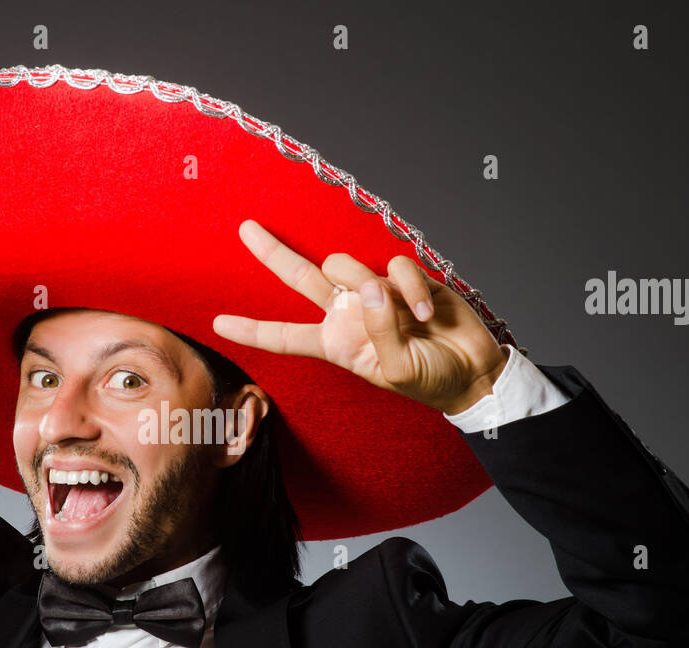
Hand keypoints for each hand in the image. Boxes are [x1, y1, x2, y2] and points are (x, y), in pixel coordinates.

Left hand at [212, 219, 506, 414]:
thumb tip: (371, 286)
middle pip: (300, 277)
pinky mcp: (406, 276)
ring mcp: (375, 291)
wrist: (472, 370)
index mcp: (335, 343)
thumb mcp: (396, 371)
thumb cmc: (429, 379)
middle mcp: (347, 313)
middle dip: (272, 252)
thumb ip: (379, 331)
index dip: (252, 331)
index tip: (217, 323)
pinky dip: (414, 290)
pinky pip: (397, 267)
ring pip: (348, 266)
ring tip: (410, 320)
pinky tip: (429, 314)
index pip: (285, 336)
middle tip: (246, 228)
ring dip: (374, 288)